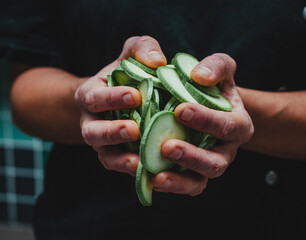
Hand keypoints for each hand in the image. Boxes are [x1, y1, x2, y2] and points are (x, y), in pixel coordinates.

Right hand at [74, 36, 166, 175]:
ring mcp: (103, 145)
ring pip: (106, 156)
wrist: (116, 101)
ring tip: (139, 161)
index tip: (135, 96)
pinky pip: (123, 168)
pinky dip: (136, 172)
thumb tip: (157, 61)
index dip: (112, 98)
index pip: (94, 98)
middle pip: (93, 132)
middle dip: (111, 132)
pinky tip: (154, 173)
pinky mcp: (118, 158)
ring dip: (121, 160)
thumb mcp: (131, 54)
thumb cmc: (125, 76)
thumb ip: (141, 48)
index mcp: (91, 96)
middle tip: (133, 129)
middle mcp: (92, 123)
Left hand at [153, 53, 253, 194]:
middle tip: (167, 145)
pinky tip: (150, 178)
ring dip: (178, 179)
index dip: (207, 120)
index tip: (181, 109)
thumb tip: (199, 76)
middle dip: (192, 156)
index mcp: (238, 124)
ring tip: (157, 173)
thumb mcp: (221, 68)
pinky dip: (169, 185)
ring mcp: (208, 165)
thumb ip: (216, 65)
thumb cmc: (212, 86)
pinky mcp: (191, 175)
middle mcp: (226, 150)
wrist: (205, 105)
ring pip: (199, 181)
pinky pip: (183, 186)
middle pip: (216, 162)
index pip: (228, 126)